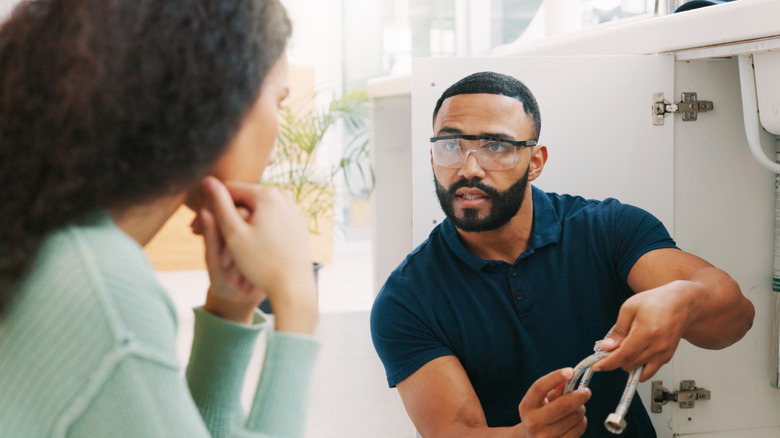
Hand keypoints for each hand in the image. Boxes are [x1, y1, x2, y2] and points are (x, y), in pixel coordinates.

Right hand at [197, 177, 317, 332]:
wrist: (294, 286)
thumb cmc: (261, 263)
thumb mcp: (234, 233)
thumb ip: (220, 205)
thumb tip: (207, 180)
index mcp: (267, 194)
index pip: (229, 190)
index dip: (211, 206)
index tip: (196, 228)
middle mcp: (284, 195)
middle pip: (245, 199)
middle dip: (226, 214)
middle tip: (203, 236)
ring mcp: (293, 208)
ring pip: (258, 209)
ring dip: (241, 221)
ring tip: (225, 244)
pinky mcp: (298, 222)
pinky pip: (271, 218)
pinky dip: (258, 227)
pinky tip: (248, 245)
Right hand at [517, 368, 589, 437]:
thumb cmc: (539, 415)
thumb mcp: (540, 401)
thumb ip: (553, 390)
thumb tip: (569, 378)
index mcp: (526, 406)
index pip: (539, 388)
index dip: (555, 377)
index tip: (571, 371)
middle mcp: (533, 423)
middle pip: (563, 405)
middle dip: (579, 396)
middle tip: (586, 391)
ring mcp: (546, 437)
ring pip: (575, 417)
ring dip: (581, 409)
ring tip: (576, 409)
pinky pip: (579, 429)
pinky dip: (582, 421)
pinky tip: (575, 421)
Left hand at [593, 282, 691, 380]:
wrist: (681, 304)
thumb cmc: (656, 302)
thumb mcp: (629, 308)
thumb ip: (618, 330)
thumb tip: (607, 346)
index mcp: (647, 333)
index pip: (623, 355)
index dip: (608, 363)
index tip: (597, 365)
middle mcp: (657, 346)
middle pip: (629, 364)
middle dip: (615, 360)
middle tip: (610, 349)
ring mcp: (664, 354)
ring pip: (638, 370)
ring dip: (627, 363)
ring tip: (624, 349)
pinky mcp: (667, 357)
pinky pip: (649, 371)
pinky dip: (638, 366)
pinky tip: (634, 353)